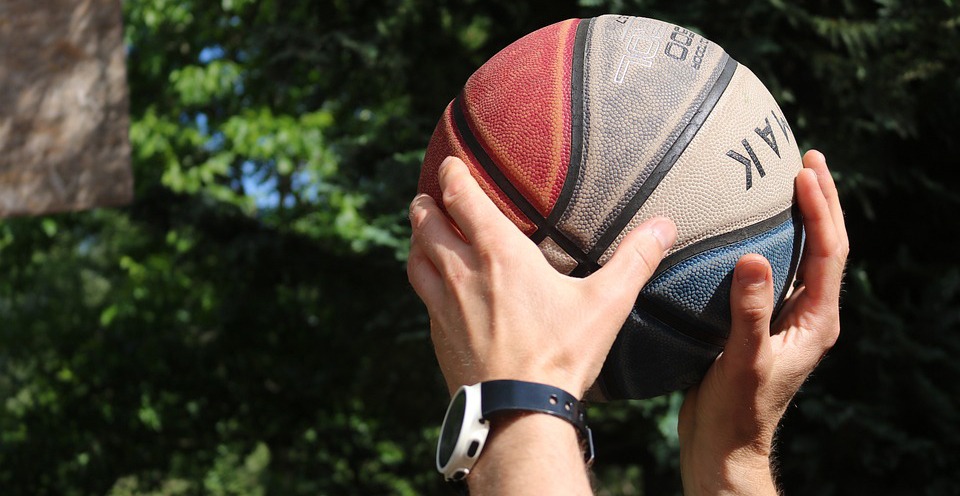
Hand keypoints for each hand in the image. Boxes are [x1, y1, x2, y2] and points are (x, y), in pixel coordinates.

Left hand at [407, 156, 676, 398]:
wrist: (516, 413)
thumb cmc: (560, 355)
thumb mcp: (605, 304)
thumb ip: (634, 260)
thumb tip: (664, 226)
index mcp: (498, 254)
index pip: (462, 198)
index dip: (453, 175)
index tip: (451, 163)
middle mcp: (461, 273)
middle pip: (427, 223)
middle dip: (427, 204)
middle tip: (431, 196)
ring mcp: (443, 306)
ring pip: (415, 258)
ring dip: (416, 239)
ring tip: (422, 233)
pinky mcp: (437, 336)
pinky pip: (422, 297)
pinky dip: (424, 281)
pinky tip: (436, 290)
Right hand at [677, 150, 848, 494]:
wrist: (724, 442)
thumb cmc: (738, 408)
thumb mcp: (744, 358)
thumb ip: (750, 310)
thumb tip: (754, 259)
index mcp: (817, 320)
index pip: (830, 252)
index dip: (821, 209)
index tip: (805, 171)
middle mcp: (808, 313)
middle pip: (825, 246)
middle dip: (821, 201)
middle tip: (808, 158)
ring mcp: (786, 317)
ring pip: (801, 255)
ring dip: (799, 216)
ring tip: (787, 180)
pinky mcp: (761, 321)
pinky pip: (774, 270)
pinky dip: (769, 239)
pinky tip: (748, 228)